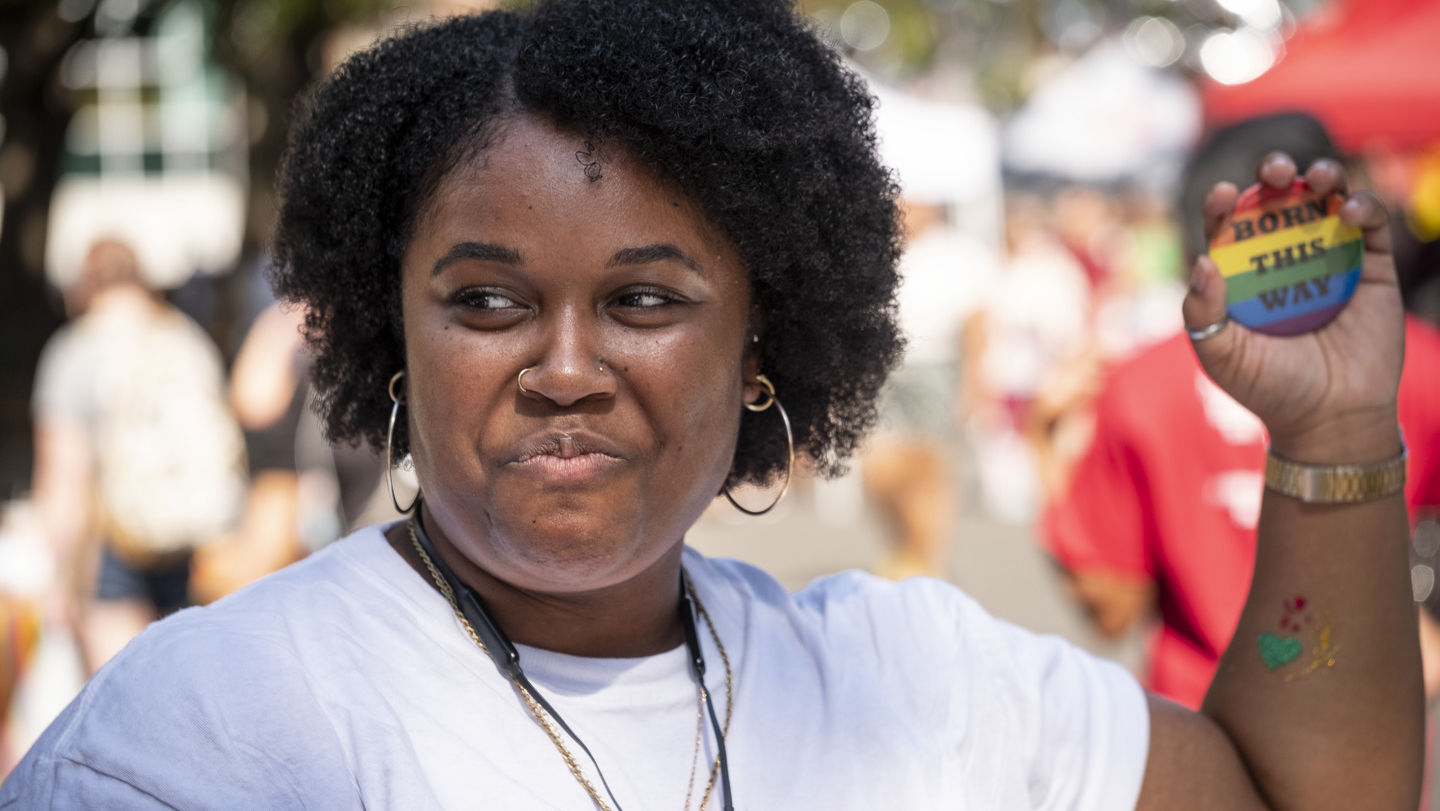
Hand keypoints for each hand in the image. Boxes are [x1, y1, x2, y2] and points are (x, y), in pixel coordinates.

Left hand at [1183, 153, 1403, 463]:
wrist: (1329, 419)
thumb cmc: (1269, 388)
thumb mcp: (1221, 354)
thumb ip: (1202, 312)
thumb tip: (1201, 262)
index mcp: (1242, 274)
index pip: (1228, 227)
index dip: (1223, 205)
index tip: (1221, 195)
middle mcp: (1283, 258)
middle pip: (1278, 200)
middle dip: (1275, 173)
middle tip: (1276, 170)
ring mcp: (1328, 258)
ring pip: (1325, 200)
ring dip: (1322, 176)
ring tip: (1316, 177)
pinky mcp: (1371, 267)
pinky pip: (1371, 225)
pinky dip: (1363, 206)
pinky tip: (1349, 211)